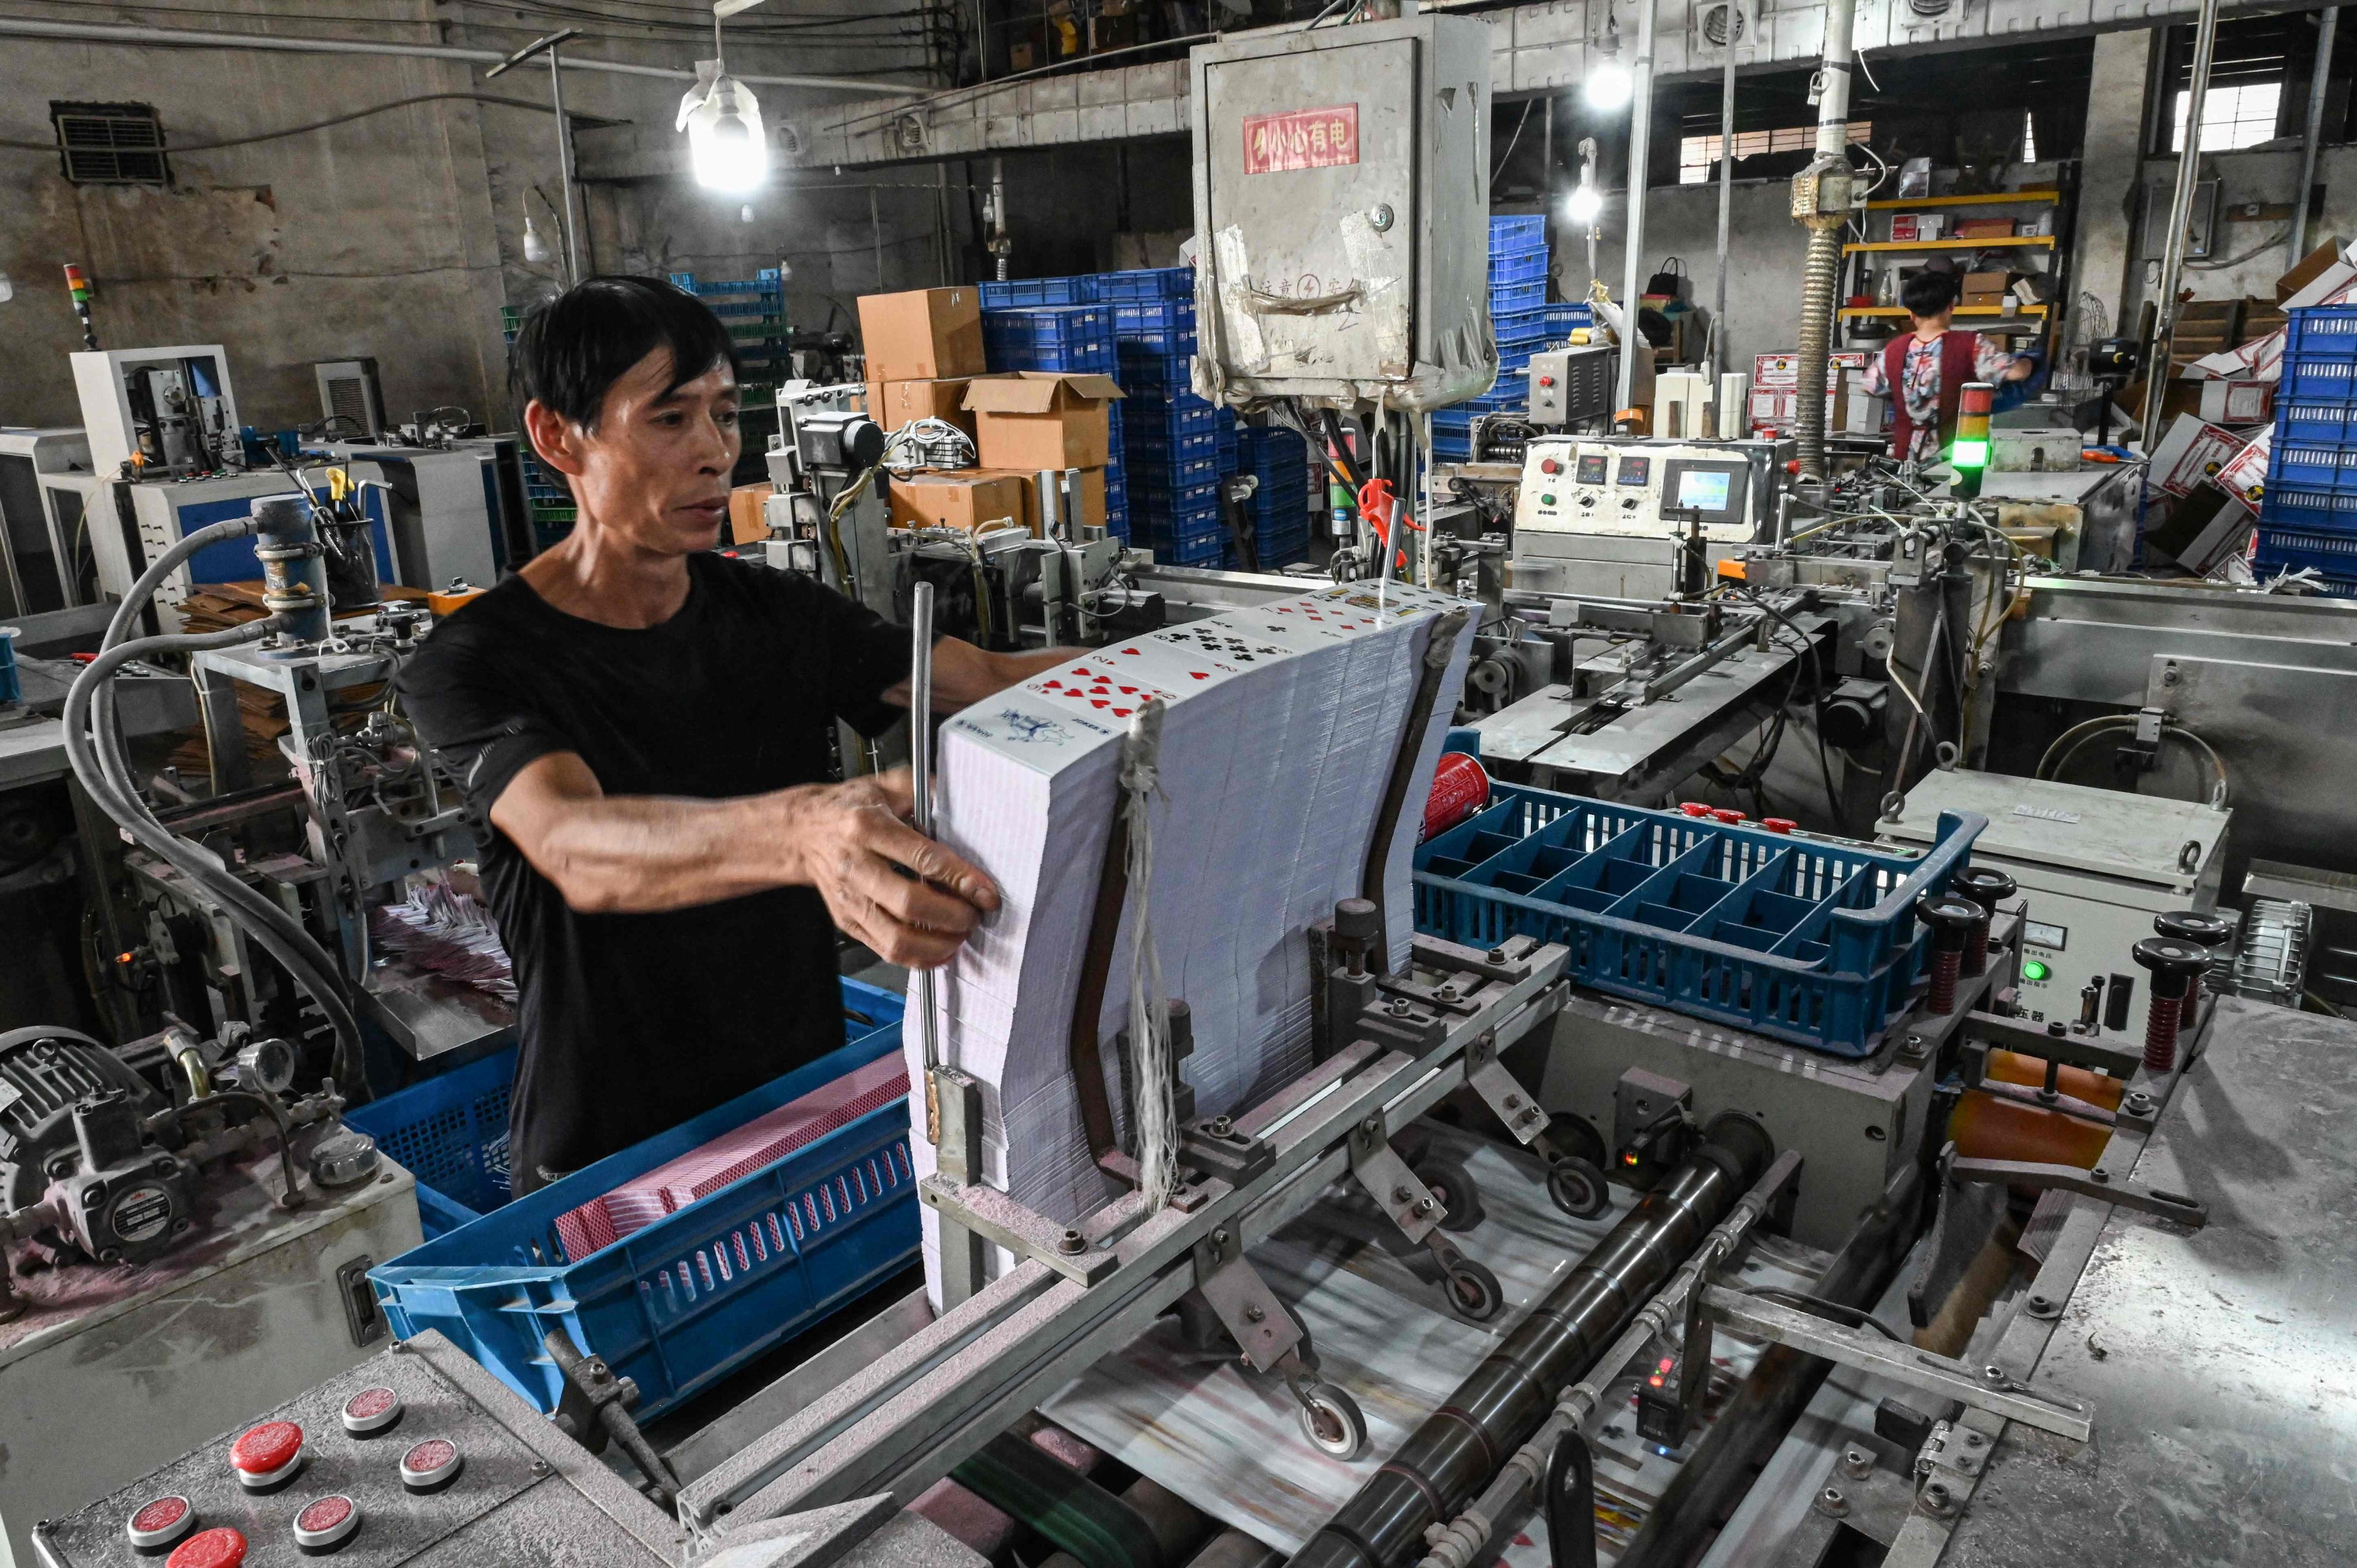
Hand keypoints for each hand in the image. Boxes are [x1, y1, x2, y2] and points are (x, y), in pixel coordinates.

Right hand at [779, 769, 1000, 968]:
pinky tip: (940, 949)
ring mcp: (849, 898)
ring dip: (938, 944)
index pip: (923, 859)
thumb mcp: (888, 786)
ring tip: (960, 935)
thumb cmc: (850, 808)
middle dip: (953, 917)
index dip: (961, 880)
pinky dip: (918, 957)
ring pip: (896, 937)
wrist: (803, 830)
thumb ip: (928, 793)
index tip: (986, 893)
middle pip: (910, 904)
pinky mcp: (846, 920)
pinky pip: (885, 950)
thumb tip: (970, 808)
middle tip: (975, 915)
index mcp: (868, 827)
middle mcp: (856, 865)